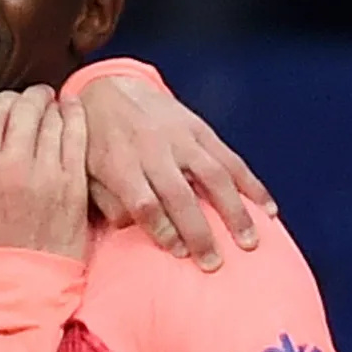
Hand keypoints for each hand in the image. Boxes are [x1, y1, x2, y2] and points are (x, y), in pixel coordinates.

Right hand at [0, 86, 89, 260]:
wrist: (25, 276)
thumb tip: (0, 122)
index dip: (5, 100)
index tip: (13, 102)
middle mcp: (11, 164)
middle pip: (23, 106)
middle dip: (32, 97)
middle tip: (38, 97)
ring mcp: (45, 171)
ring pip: (51, 116)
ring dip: (53, 105)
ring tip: (55, 105)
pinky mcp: (72, 181)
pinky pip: (76, 134)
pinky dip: (75, 115)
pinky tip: (73, 109)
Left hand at [77, 74, 274, 269]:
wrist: (109, 88)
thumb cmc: (95, 140)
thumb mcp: (84, 170)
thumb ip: (106, 202)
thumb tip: (131, 229)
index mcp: (121, 164)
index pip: (145, 203)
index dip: (163, 230)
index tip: (179, 254)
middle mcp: (153, 150)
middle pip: (181, 195)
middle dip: (199, 232)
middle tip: (214, 264)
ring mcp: (180, 138)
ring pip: (214, 175)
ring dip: (234, 211)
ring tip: (249, 242)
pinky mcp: (200, 128)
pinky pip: (230, 158)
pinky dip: (251, 184)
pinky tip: (267, 208)